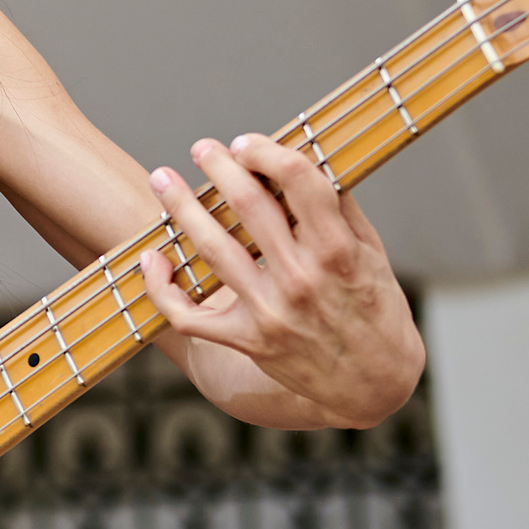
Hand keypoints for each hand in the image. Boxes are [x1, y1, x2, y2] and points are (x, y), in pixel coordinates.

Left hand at [137, 134, 422, 426]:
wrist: (374, 384)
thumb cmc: (376, 311)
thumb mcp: (373, 254)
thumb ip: (340, 208)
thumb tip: (307, 160)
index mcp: (337, 250)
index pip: (298, 180)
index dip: (265, 152)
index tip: (245, 143)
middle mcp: (302, 278)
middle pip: (249, 207)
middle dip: (218, 168)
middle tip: (201, 148)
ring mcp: (271, 312)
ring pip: (213, 249)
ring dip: (182, 208)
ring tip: (163, 181)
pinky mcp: (248, 341)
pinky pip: (190, 315)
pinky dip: (163, 288)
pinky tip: (152, 259)